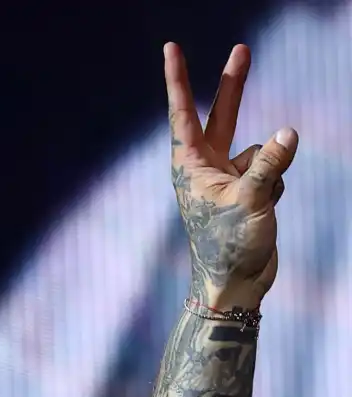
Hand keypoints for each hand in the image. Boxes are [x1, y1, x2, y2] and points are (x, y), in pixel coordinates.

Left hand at [164, 41, 297, 309]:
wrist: (236, 286)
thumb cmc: (230, 246)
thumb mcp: (251, 201)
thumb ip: (270, 164)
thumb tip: (289, 133)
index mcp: (191, 166)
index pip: (184, 112)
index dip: (179, 79)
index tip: (170, 48)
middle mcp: (206, 168)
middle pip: (223, 114)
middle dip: (234, 84)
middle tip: (241, 49)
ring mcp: (227, 179)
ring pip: (260, 151)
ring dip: (268, 172)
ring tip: (256, 207)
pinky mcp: (246, 191)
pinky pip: (271, 174)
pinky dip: (273, 190)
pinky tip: (263, 216)